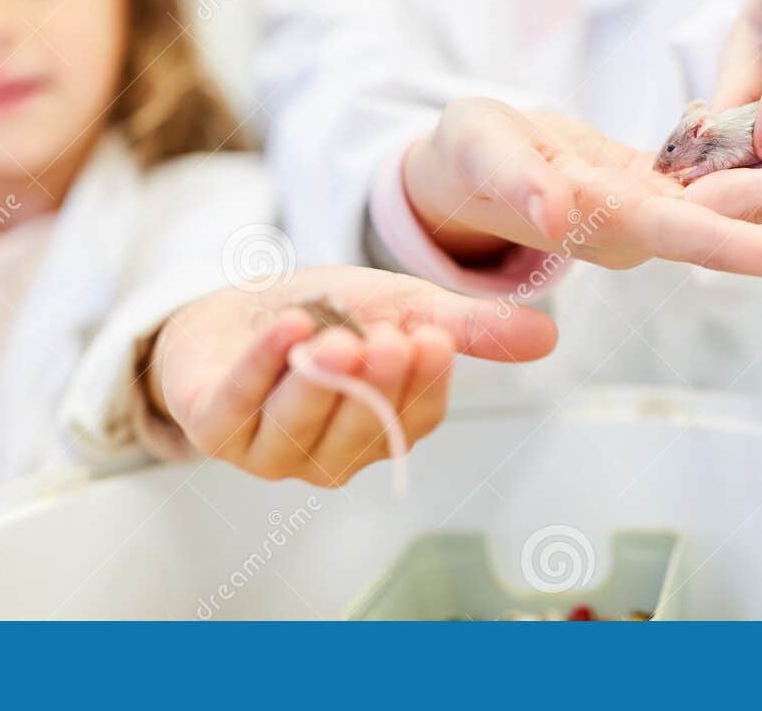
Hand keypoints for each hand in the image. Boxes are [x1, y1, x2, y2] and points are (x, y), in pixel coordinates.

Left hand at [145, 266, 555, 486]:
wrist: (236, 306)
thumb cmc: (324, 317)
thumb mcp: (400, 307)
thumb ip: (464, 324)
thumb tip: (548, 338)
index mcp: (382, 432)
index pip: (415, 420)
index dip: (424, 382)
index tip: (433, 335)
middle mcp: (329, 455)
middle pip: (361, 430)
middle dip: (377, 385)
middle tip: (391, 337)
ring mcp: (268, 449)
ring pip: (300, 426)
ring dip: (320, 379)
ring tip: (335, 334)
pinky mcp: (213, 425)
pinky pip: (240, 401)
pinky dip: (263, 364)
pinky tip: (288, 327)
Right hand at [402, 99, 761, 283]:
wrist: (468, 167)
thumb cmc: (466, 160)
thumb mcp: (478, 156)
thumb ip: (513, 182)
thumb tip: (549, 213)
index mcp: (610, 222)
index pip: (704, 242)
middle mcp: (649, 223)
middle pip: (751, 215)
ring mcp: (660, 205)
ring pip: (751, 192)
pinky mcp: (661, 183)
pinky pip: (733, 170)